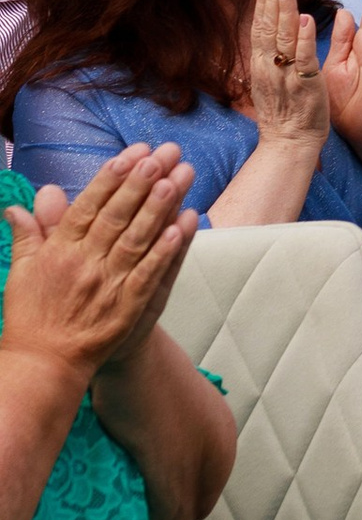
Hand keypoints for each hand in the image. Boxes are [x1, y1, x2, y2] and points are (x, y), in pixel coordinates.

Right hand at [1, 145, 197, 392]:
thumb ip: (27, 236)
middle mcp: (84, 263)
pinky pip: (150, 274)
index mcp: (59, 251)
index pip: (88, 206)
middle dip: (141, 182)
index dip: (112, 178)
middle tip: (163, 154)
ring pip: (137, 239)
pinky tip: (183, 226)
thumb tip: (19, 206)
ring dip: (159, 208)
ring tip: (178, 179)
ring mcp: (107, 285)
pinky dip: (167, 250)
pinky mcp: (127, 307)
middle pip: (117, 216)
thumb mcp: (22, 273)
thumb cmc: (31, 317)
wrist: (43, 365)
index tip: (132, 153)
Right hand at [243, 0, 329, 152]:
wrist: (288, 144)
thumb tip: (271, 30)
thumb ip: (271, 54)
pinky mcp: (305, 86)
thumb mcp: (270, 79)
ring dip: (285, 11)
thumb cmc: (283, 113)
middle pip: (267, 27)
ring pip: (283, 38)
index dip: (263, 2)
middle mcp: (269, 68)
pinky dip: (305, 39)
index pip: (259, 27)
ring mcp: (286, 76)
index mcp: (262, 65)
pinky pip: (304, 59)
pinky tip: (307, 20)